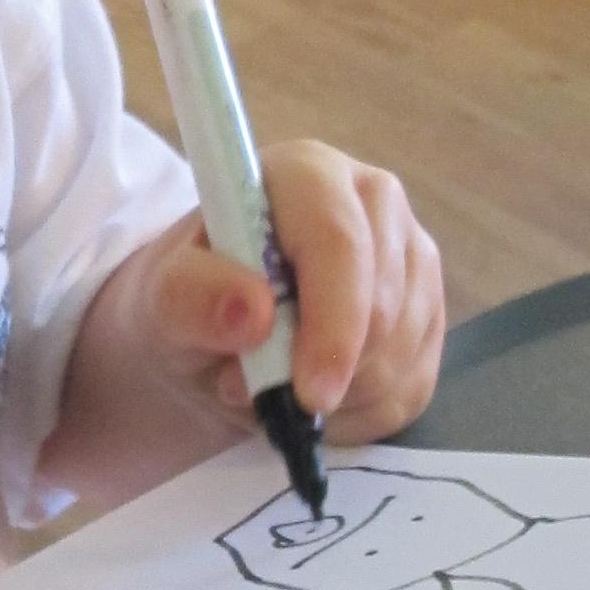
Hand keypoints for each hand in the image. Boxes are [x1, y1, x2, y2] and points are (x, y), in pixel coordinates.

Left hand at [121, 144, 445, 447]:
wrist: (213, 331)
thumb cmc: (191, 296)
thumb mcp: (162, 297)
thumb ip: (192, 296)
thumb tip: (253, 312)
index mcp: (308, 174)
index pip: (340, 243)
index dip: (332, 323)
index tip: (308, 394)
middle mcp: (375, 202)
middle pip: (384, 302)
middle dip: (327, 370)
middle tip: (257, 393)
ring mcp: (412, 257)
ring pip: (402, 350)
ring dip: (339, 396)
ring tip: (277, 389)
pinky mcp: (428, 314)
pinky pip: (412, 386)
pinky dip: (360, 415)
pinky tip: (316, 400)